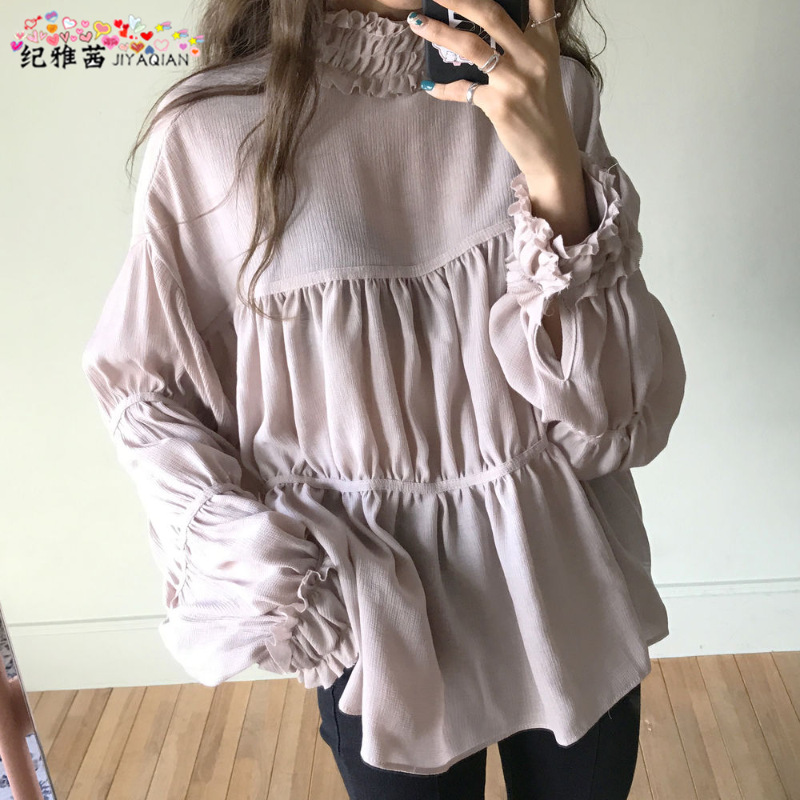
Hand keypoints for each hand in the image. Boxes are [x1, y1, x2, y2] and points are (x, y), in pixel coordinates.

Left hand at [406, 0, 580, 181]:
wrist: (551, 154)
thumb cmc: (543, 111)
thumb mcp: (543, 70)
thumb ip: (523, 45)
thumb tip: (487, 23)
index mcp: (545, 44)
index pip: (539, 2)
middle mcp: (532, 58)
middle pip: (492, 15)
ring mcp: (515, 82)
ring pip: (471, 47)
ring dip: (439, 32)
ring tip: (417, 23)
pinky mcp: (499, 105)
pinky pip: (462, 90)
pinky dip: (441, 88)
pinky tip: (428, 85)